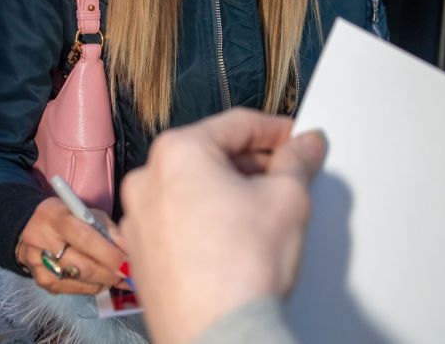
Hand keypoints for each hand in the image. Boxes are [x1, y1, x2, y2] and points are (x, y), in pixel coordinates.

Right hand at [17, 197, 126, 294]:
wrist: (32, 227)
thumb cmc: (68, 216)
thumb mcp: (87, 212)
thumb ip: (108, 229)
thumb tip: (128, 251)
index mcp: (55, 216)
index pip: (84, 238)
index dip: (108, 253)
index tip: (127, 262)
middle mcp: (42, 241)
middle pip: (81, 265)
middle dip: (109, 272)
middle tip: (128, 273)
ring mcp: (38, 265)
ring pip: (78, 281)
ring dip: (104, 281)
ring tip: (118, 276)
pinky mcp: (41, 281)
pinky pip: (73, 290)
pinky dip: (93, 287)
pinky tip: (103, 280)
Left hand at [120, 108, 325, 343]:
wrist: (218, 339)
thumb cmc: (241, 270)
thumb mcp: (287, 199)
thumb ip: (297, 161)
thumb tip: (306, 145)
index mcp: (178, 151)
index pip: (237, 123)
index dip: (275, 129)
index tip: (295, 139)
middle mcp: (147, 177)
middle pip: (212, 154)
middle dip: (252, 163)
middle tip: (286, 175)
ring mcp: (138, 216)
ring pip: (193, 186)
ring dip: (228, 190)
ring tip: (262, 211)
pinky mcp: (140, 250)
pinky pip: (177, 216)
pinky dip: (205, 217)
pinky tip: (234, 238)